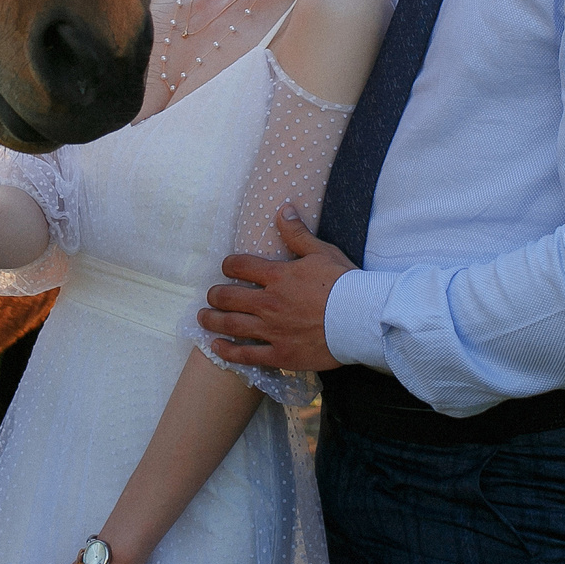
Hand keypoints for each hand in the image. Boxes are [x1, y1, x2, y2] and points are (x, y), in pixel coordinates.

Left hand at [195, 206, 354, 373]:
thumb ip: (298, 234)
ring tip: (202, 318)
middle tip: (211, 295)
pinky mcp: (280, 354)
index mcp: (278, 276)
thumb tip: (283, 209)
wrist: (362, 319)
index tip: (226, 267)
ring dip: (212, 320)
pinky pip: (247, 355)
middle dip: (216, 295)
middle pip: (229, 297)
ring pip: (232, 325)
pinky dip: (228, 351)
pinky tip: (216, 347)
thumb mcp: (322, 252)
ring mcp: (273, 330)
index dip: (229, 265)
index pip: (241, 266)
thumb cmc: (345, 283)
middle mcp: (269, 303)